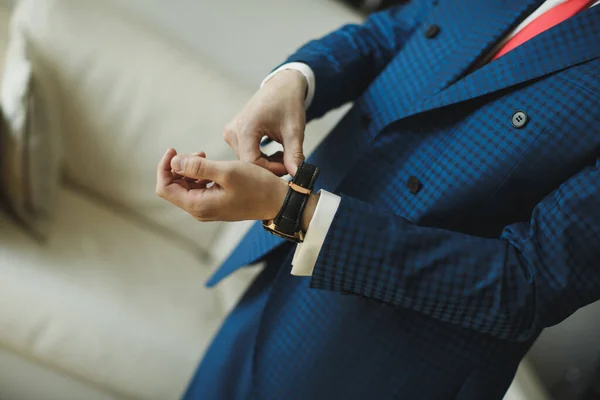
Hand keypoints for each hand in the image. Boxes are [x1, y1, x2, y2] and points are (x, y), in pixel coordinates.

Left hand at [156, 148, 289, 221]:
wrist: (279, 201)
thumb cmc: (257, 186)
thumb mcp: (227, 171)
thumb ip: (198, 167)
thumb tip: (174, 162)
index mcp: (198, 205)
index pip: (165, 188)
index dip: (164, 167)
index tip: (174, 150)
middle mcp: (199, 210)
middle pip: (173, 187)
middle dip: (178, 167)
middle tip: (198, 152)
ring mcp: (207, 208)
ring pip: (185, 187)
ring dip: (190, 169)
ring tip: (206, 156)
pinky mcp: (216, 204)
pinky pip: (198, 189)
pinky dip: (199, 175)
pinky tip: (212, 165)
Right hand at [223, 69, 306, 176]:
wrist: (282, 86)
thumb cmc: (287, 103)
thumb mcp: (294, 130)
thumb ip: (294, 155)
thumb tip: (297, 175)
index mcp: (245, 128)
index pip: (253, 162)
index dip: (271, 170)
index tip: (288, 168)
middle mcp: (232, 132)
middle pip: (249, 163)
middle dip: (270, 168)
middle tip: (289, 163)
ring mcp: (230, 134)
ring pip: (247, 161)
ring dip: (267, 164)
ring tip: (285, 155)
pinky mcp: (234, 135)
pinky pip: (246, 155)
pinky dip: (262, 158)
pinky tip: (276, 152)